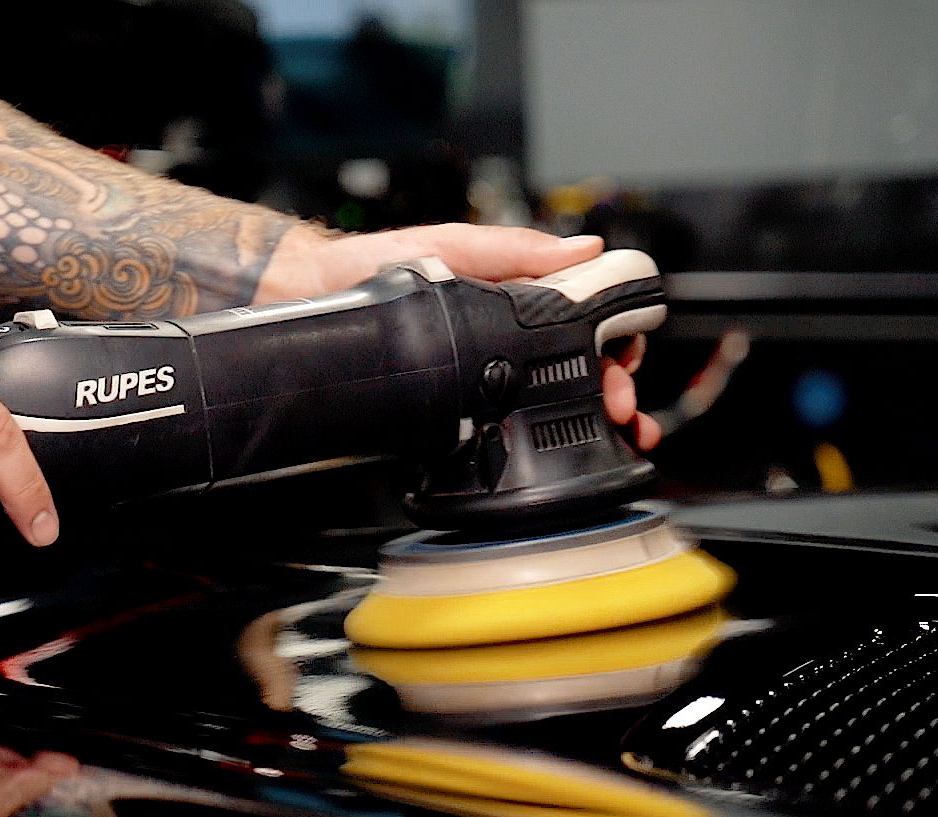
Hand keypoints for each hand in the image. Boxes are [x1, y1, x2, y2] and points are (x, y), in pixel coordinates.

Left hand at [259, 224, 660, 450]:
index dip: (616, 339)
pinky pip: (505, 423)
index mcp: (515, 296)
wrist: (310, 296)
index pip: (586, 318)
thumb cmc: (373, 267)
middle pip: (580, 366)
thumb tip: (586, 246)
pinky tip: (554, 450)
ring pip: (552, 400)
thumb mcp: (450, 248)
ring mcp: (484, 370)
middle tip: (623, 407)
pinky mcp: (456, 402)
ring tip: (611, 432)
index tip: (626, 360)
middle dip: (614, 388)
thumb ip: (515, 250)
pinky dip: (538, 438)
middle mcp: (505, 335)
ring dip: (589, 418)